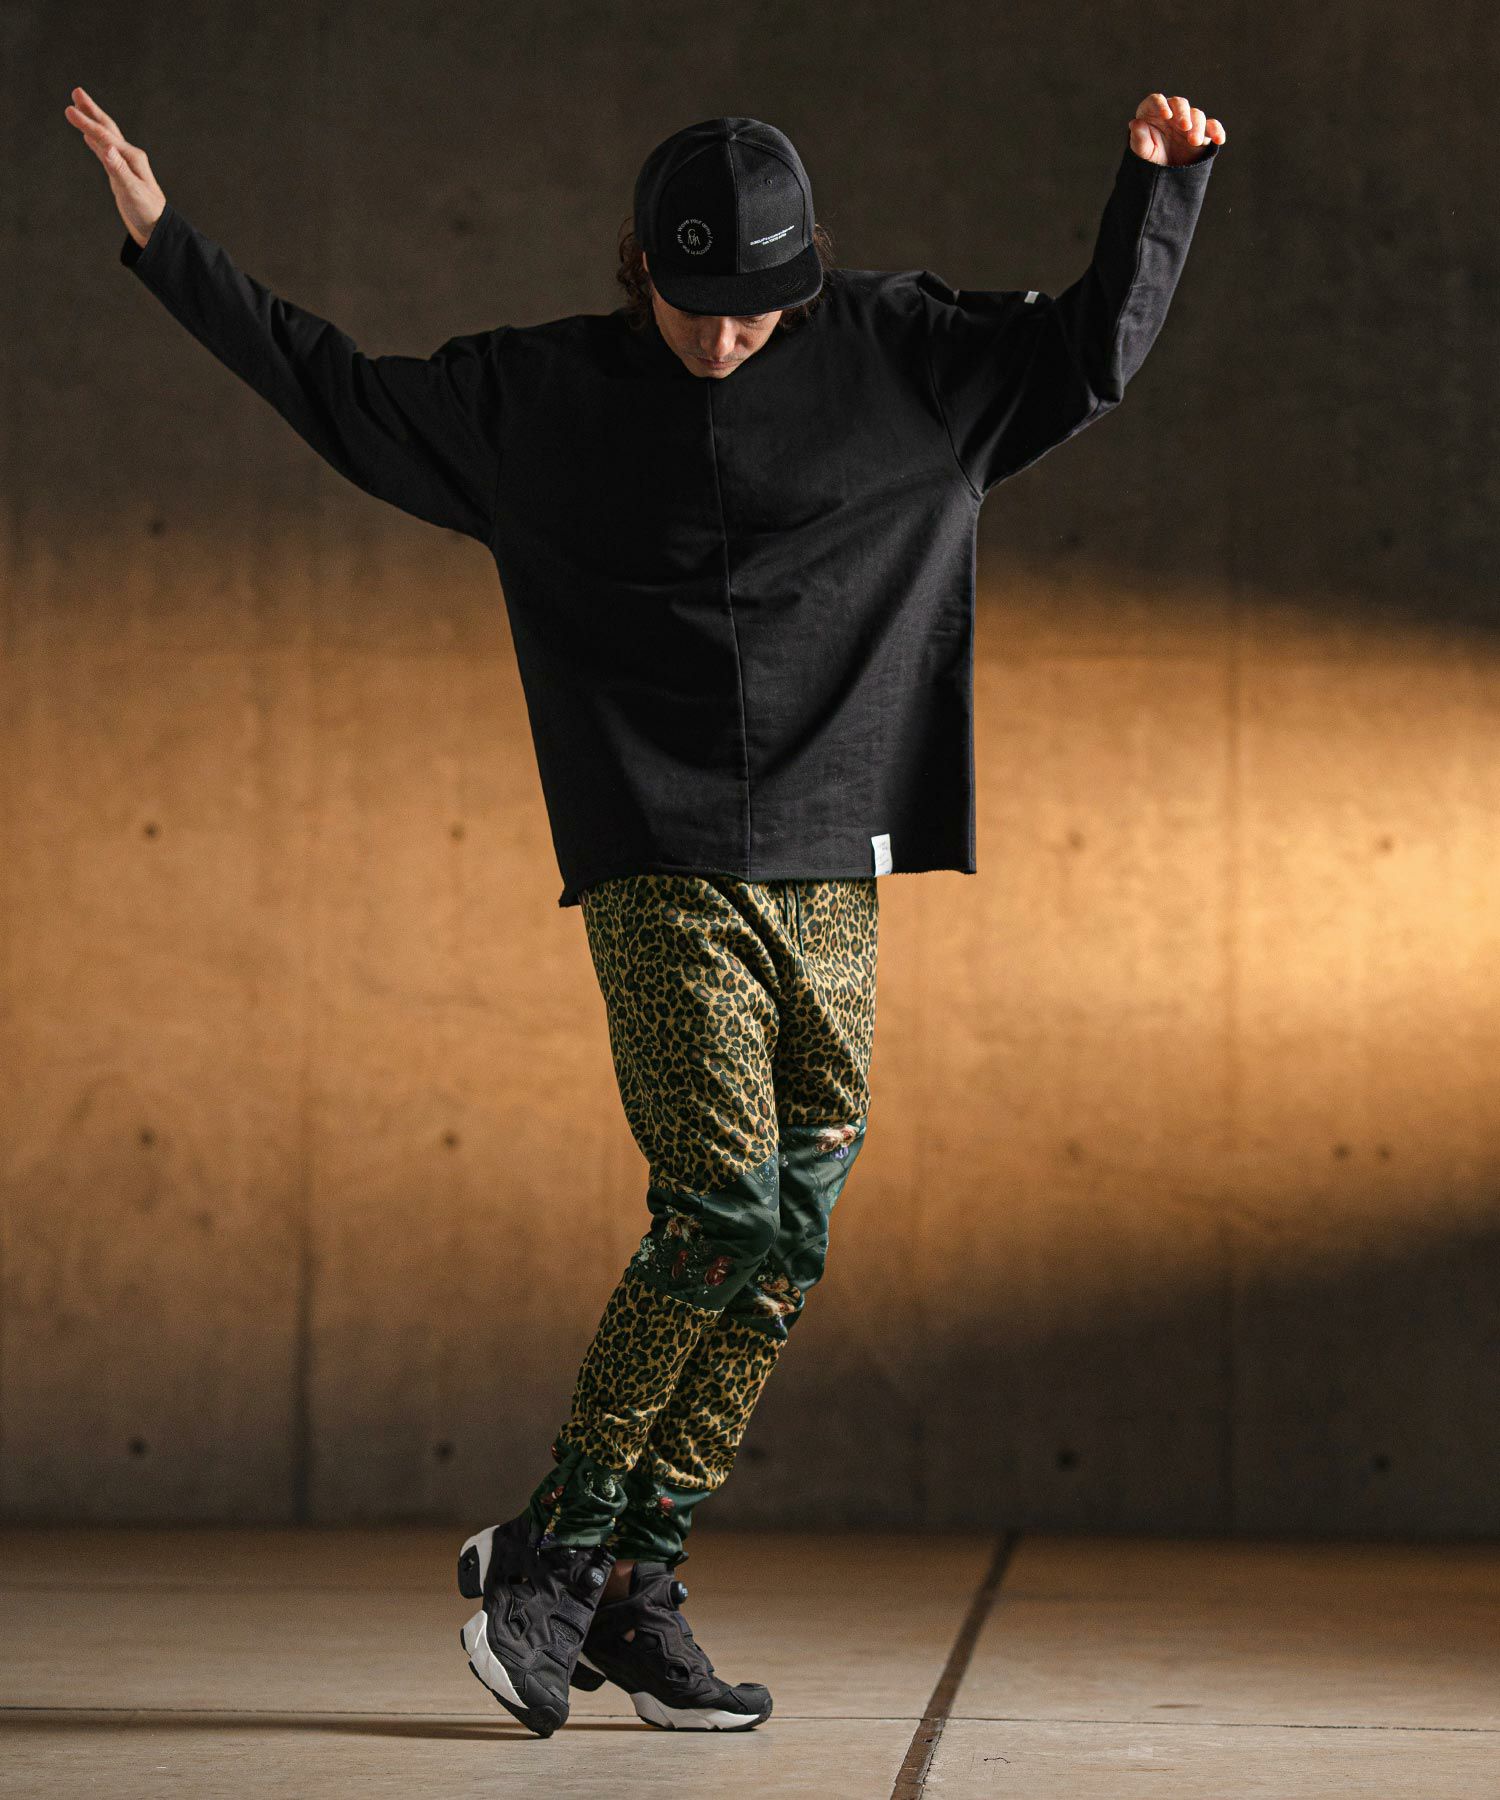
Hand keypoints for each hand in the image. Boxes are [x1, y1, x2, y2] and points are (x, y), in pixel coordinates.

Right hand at [64, 86, 165, 248]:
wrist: (157, 229)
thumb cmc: (148, 212)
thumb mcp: (132, 192)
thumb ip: (119, 170)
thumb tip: (106, 148)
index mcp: (132, 158)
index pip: (104, 136)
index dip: (86, 123)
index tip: (68, 109)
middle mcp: (129, 157)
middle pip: (107, 128)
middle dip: (91, 111)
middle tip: (76, 92)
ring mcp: (125, 164)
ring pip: (105, 137)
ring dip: (92, 122)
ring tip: (78, 107)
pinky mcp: (120, 174)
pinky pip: (105, 152)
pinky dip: (96, 142)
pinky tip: (89, 137)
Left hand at [1128, 92, 1226, 165]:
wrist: (1164, 174)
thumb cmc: (1151, 158)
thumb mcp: (1142, 151)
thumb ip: (1138, 138)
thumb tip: (1135, 124)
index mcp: (1154, 112)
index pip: (1156, 100)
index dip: (1161, 105)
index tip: (1166, 115)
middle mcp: (1173, 113)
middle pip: (1180, 104)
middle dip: (1183, 114)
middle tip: (1185, 127)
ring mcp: (1189, 121)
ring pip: (1197, 115)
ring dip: (1198, 126)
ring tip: (1194, 141)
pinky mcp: (1202, 132)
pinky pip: (1212, 126)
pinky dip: (1217, 131)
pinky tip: (1219, 139)